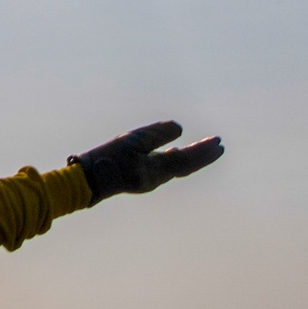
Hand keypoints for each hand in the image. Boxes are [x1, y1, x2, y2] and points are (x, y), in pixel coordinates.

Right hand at [69, 121, 222, 205]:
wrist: (88, 180)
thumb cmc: (109, 158)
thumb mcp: (133, 141)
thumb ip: (157, 134)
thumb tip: (179, 129)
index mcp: (158, 170)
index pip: (187, 160)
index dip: (204, 151)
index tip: (219, 143)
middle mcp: (157, 178)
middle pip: (185, 166)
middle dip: (202, 155)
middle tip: (218, 145)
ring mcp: (147, 179)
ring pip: (176, 168)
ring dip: (190, 157)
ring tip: (201, 149)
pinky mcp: (138, 177)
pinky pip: (164, 168)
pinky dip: (175, 159)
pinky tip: (171, 153)